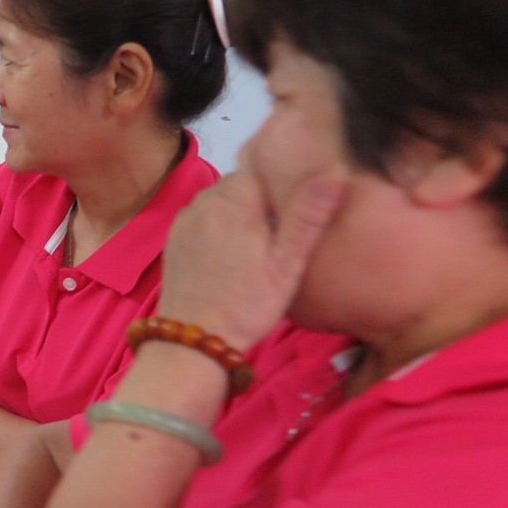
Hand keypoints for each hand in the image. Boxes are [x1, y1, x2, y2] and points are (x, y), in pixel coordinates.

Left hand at [159, 161, 345, 350]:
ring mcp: (184, 221)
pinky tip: (230, 252)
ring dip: (236, 211)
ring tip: (256, 241)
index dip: (277, 182)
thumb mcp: (287, 264)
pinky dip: (216, 226)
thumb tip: (333, 173)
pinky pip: (200, 218)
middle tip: (278, 229)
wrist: (195, 339)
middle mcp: (203, 204)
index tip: (291, 206)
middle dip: (258, 198)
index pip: (258, 168)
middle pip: (238, 184)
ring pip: (217, 200)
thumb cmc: (248, 304)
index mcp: (233, 202)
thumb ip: (307, 216)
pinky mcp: (174, 239)